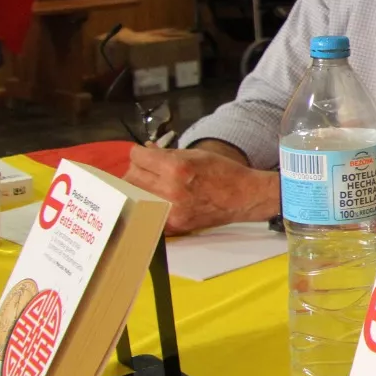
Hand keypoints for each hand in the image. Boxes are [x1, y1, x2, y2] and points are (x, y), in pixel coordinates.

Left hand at [123, 144, 278, 234]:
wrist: (244, 198)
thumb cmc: (224, 174)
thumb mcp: (197, 155)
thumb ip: (167, 153)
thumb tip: (146, 150)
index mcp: (177, 168)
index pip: (138, 157)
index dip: (138, 152)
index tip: (141, 153)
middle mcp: (171, 190)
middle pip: (131, 177)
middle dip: (136, 169)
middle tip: (145, 168)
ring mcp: (170, 211)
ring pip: (134, 197)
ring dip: (137, 187)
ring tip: (150, 182)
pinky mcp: (172, 225)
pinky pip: (146, 213)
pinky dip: (147, 204)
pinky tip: (156, 198)